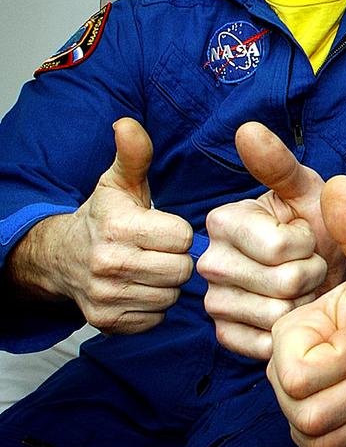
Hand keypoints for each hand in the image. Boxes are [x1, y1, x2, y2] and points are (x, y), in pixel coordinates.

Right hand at [8, 118, 191, 333]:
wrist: (63, 257)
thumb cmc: (105, 216)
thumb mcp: (119, 183)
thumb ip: (133, 155)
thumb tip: (127, 123)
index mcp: (118, 229)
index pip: (182, 237)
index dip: (178, 232)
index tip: (163, 228)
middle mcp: (109, 265)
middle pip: (181, 270)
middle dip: (177, 259)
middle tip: (160, 250)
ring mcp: (106, 297)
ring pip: (171, 296)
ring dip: (167, 284)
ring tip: (151, 267)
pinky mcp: (108, 323)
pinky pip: (156, 318)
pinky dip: (153, 305)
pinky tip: (140, 288)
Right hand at [199, 122, 344, 359]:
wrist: (330, 278)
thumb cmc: (319, 229)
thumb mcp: (309, 192)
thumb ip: (279, 164)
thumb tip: (247, 128)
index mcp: (222, 221)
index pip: (278, 246)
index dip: (308, 243)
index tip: (306, 234)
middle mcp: (208, 261)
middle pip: (281, 282)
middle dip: (311, 273)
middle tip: (308, 263)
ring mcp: (213, 302)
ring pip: (277, 315)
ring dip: (305, 303)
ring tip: (301, 288)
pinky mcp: (224, 336)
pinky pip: (265, 343)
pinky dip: (290, 333)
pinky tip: (291, 315)